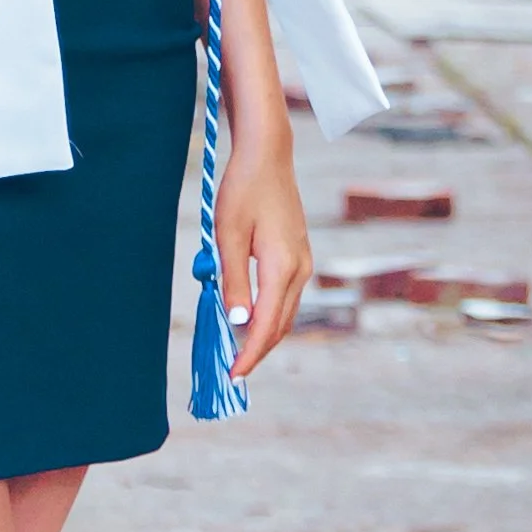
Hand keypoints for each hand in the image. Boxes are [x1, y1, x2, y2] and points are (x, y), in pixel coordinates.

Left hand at [211, 135, 312, 378]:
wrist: (267, 157)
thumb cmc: (242, 191)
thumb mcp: (228, 236)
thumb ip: (232, 280)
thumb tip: (237, 321)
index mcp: (281, 267)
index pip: (265, 324)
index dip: (249, 353)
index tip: (233, 375)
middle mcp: (300, 270)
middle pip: (280, 325)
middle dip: (257, 351)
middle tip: (232, 371)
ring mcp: (303, 263)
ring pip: (286, 313)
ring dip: (264, 335)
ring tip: (239, 351)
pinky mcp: (299, 256)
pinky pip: (286, 297)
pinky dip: (270, 315)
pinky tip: (251, 319)